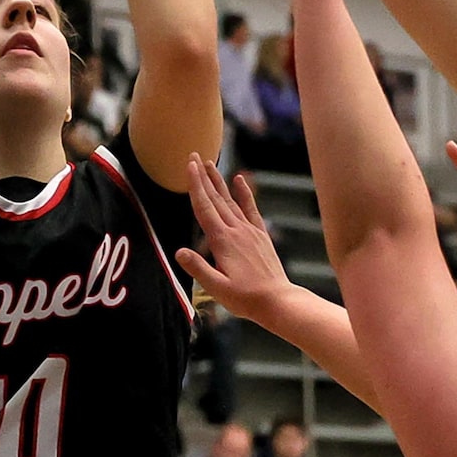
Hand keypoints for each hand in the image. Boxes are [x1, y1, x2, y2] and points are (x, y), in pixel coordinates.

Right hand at [175, 157, 296, 324]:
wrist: (278, 301)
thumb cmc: (246, 298)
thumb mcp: (217, 288)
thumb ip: (198, 268)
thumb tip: (179, 252)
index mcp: (222, 241)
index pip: (204, 207)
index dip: (195, 185)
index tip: (189, 165)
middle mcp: (236, 231)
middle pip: (216, 199)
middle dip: (204, 176)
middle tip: (195, 155)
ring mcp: (250, 232)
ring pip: (230, 201)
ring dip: (219, 182)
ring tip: (210, 164)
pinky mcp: (260, 236)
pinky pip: (251, 210)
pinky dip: (244, 194)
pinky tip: (240, 180)